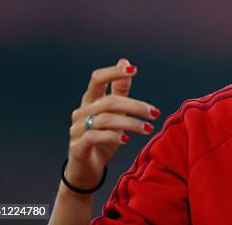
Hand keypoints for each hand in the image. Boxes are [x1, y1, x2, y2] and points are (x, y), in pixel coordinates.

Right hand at [64, 59, 160, 189]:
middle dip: (135, 106)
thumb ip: (119, 90)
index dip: (114, 73)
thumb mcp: (115, 113)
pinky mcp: (77, 147)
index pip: (97, 79)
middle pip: (108, 101)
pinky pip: (94, 137)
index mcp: (90, 101)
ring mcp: (77, 130)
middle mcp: (81, 112)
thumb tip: (125, 61)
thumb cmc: (102, 139)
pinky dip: (112, 136)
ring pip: (105, 119)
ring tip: (149, 128)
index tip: (135, 70)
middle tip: (155, 113)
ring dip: (131, 123)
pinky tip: (127, 139)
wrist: (86, 170)